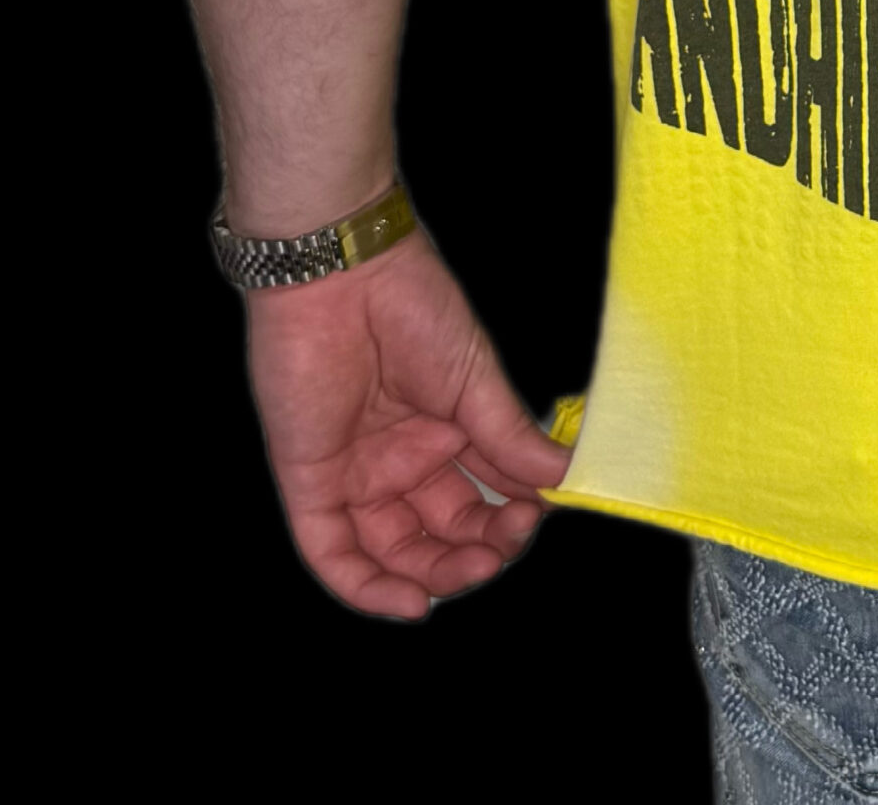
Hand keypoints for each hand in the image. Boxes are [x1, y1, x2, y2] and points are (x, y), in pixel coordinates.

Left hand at [244, 229, 570, 619]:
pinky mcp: (310, 484)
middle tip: (505, 544)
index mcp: (447, 429)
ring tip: (472, 570)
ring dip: (434, 574)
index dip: (514, 514)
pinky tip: (411, 602)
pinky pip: (333, 553)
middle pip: (444, 531)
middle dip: (478, 550)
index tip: (542, 512)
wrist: (342, 275)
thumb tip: (566, 479)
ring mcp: (356, 474)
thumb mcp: (474, 377)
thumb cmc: (415, 306)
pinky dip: (368, 588)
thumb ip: (510, 436)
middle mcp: (403, 460)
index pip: (486, 493)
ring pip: (395, 551)